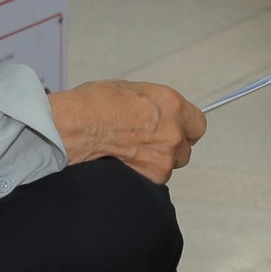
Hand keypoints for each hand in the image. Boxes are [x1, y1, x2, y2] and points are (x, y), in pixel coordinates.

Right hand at [48, 80, 206, 184]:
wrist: (73, 127)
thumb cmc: (93, 105)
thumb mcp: (130, 91)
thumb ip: (153, 105)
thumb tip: (156, 112)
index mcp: (172, 106)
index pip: (197, 124)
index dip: (185, 129)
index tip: (176, 131)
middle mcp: (173, 133)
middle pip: (184, 149)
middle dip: (168, 148)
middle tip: (145, 144)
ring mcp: (163, 159)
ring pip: (167, 167)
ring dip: (153, 163)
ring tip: (127, 153)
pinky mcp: (149, 179)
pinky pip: (152, 180)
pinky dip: (140, 175)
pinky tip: (122, 164)